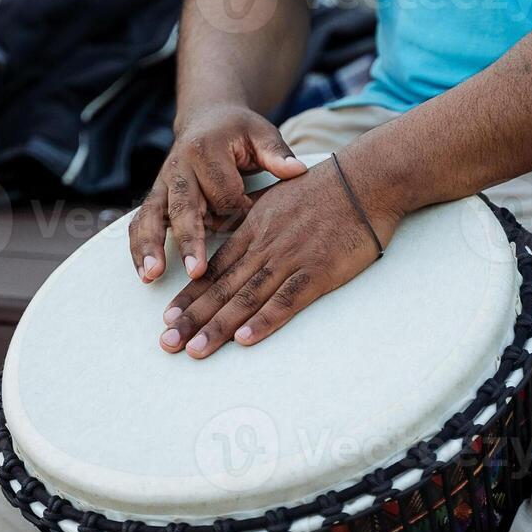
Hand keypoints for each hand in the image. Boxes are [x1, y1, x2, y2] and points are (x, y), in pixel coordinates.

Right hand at [130, 104, 306, 283]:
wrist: (206, 118)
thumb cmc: (238, 130)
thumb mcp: (260, 132)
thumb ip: (276, 153)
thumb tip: (297, 171)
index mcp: (205, 150)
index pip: (222, 191)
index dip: (239, 208)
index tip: (252, 216)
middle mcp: (178, 167)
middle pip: (182, 207)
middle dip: (188, 240)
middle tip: (196, 271)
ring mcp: (162, 184)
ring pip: (152, 217)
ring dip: (151, 246)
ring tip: (152, 275)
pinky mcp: (156, 198)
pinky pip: (141, 223)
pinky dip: (139, 248)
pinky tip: (145, 274)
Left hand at [158, 151, 402, 358]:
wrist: (364, 180)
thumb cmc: (324, 187)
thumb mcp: (275, 195)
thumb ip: (251, 214)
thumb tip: (231, 223)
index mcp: (253, 230)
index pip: (214, 269)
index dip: (190, 295)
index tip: (169, 317)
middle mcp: (264, 247)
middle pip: (221, 288)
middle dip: (192, 319)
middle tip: (167, 343)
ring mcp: (289, 259)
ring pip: (246, 298)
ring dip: (218, 327)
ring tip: (195, 350)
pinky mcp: (317, 271)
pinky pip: (286, 300)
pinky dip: (265, 320)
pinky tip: (245, 339)